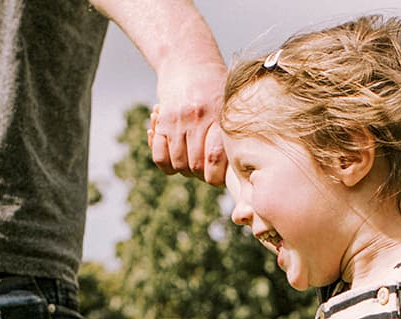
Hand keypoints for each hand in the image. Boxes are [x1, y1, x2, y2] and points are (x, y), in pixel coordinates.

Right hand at [147, 60, 227, 185]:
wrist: (188, 59)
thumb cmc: (216, 87)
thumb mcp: (231, 104)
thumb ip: (234, 134)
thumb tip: (241, 169)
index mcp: (220, 116)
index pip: (215, 160)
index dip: (215, 177)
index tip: (217, 174)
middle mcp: (198, 119)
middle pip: (195, 167)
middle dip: (199, 174)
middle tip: (204, 166)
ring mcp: (178, 120)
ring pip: (178, 164)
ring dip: (183, 168)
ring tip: (190, 155)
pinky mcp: (163, 121)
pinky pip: (159, 156)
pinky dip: (165, 162)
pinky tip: (172, 152)